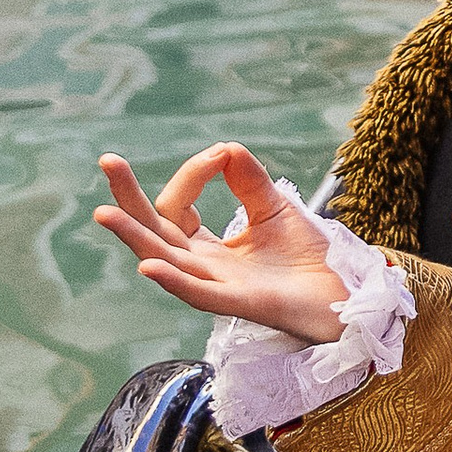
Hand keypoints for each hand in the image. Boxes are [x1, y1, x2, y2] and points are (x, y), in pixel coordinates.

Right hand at [94, 144, 345, 342]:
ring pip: (166, 262)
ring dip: (135, 237)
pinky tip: (150, 264)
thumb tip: (223, 147)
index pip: (178, 207)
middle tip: (108, 161)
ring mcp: (220, 287)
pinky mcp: (242, 304)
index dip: (192, 175)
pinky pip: (199, 294)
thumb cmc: (310, 258)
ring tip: (105, 213)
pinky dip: (173, 280)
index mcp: (208, 249)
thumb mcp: (274, 206)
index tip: (220, 156)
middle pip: (154, 233)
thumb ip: (247, 179)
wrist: (347, 291)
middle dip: (128, 199)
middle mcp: (205, 268)